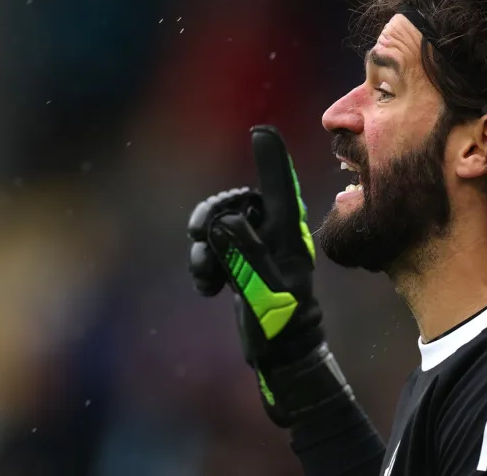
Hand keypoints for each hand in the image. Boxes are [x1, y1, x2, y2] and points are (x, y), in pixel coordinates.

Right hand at [187, 125, 322, 369]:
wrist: (281, 355)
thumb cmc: (281, 324)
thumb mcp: (265, 289)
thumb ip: (244, 253)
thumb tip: (222, 222)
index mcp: (287, 234)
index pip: (278, 188)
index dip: (271, 158)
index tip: (261, 131)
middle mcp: (273, 234)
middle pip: (234, 202)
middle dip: (211, 216)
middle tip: (199, 237)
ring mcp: (257, 247)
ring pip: (218, 225)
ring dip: (204, 248)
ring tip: (208, 277)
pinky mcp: (241, 262)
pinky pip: (213, 247)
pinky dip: (204, 264)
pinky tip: (210, 288)